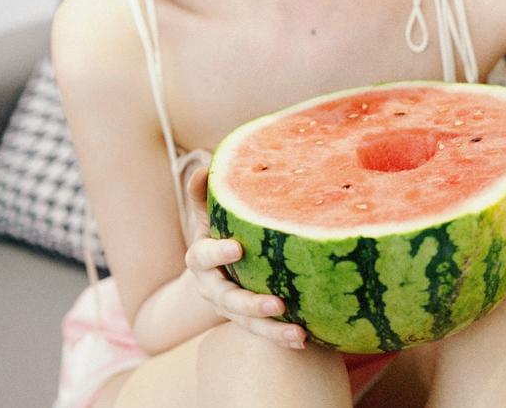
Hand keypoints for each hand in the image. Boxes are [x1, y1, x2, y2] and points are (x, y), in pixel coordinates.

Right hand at [184, 167, 306, 349]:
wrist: (220, 265)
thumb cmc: (220, 228)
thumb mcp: (209, 212)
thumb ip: (204, 194)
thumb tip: (203, 169)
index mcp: (200, 258)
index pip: (203, 257)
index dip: (217, 253)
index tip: (238, 247)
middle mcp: (212, 287)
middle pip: (226, 299)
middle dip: (249, 304)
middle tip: (276, 303)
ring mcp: (229, 308)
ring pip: (247, 323)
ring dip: (271, 330)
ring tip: (297, 333)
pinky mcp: (247, 321)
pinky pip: (263, 333)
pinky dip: (281, 337)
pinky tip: (305, 337)